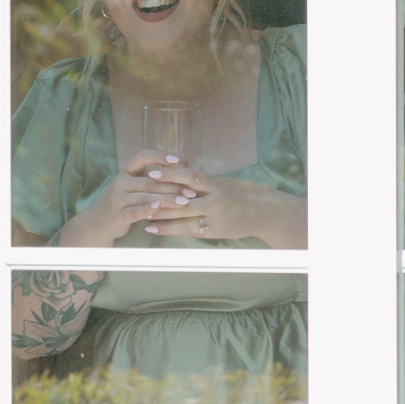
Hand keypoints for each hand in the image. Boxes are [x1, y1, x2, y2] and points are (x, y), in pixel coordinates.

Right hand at [58, 150, 200, 246]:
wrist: (95, 225)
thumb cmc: (120, 204)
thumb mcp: (133, 187)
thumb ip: (154, 177)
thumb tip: (185, 163)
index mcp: (125, 172)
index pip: (142, 156)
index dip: (160, 156)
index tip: (178, 160)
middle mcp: (120, 182)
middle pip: (150, 180)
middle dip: (173, 185)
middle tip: (192, 191)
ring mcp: (117, 198)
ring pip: (146, 196)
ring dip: (167, 199)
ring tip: (185, 202)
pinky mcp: (117, 215)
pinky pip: (134, 211)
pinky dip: (147, 209)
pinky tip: (160, 209)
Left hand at [142, 167, 307, 247]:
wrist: (264, 213)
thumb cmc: (242, 194)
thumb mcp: (224, 183)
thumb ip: (204, 182)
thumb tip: (180, 175)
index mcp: (217, 184)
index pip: (191, 176)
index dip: (171, 174)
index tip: (152, 172)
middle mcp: (216, 200)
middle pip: (183, 198)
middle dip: (161, 197)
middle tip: (140, 194)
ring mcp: (215, 218)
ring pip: (183, 217)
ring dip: (161, 216)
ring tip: (142, 215)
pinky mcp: (215, 231)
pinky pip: (188, 231)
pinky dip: (169, 229)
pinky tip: (155, 229)